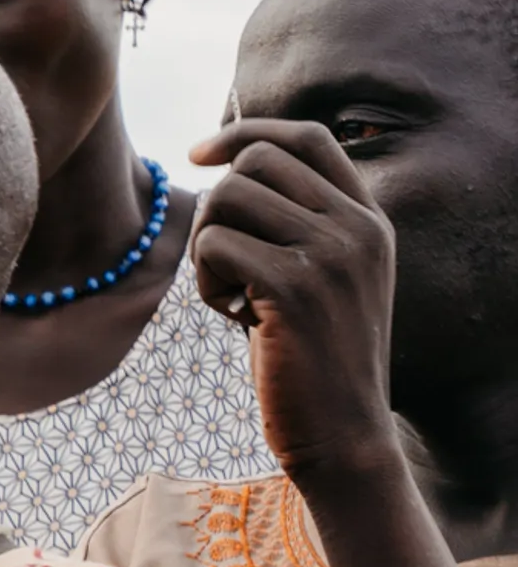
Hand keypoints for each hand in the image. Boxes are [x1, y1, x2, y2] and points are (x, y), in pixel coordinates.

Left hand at [188, 117, 401, 488]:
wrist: (343, 434)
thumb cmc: (311, 359)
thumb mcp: (319, 279)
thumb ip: (293, 224)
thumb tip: (225, 168)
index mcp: (369, 218)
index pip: (308, 136)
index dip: (246, 132)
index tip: (198, 153)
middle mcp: (358, 226)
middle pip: (255, 161)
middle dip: (216, 207)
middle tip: (224, 264)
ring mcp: (331, 253)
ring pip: (227, 197)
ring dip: (207, 246)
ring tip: (232, 294)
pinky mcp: (293, 287)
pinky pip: (212, 246)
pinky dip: (204, 282)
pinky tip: (232, 317)